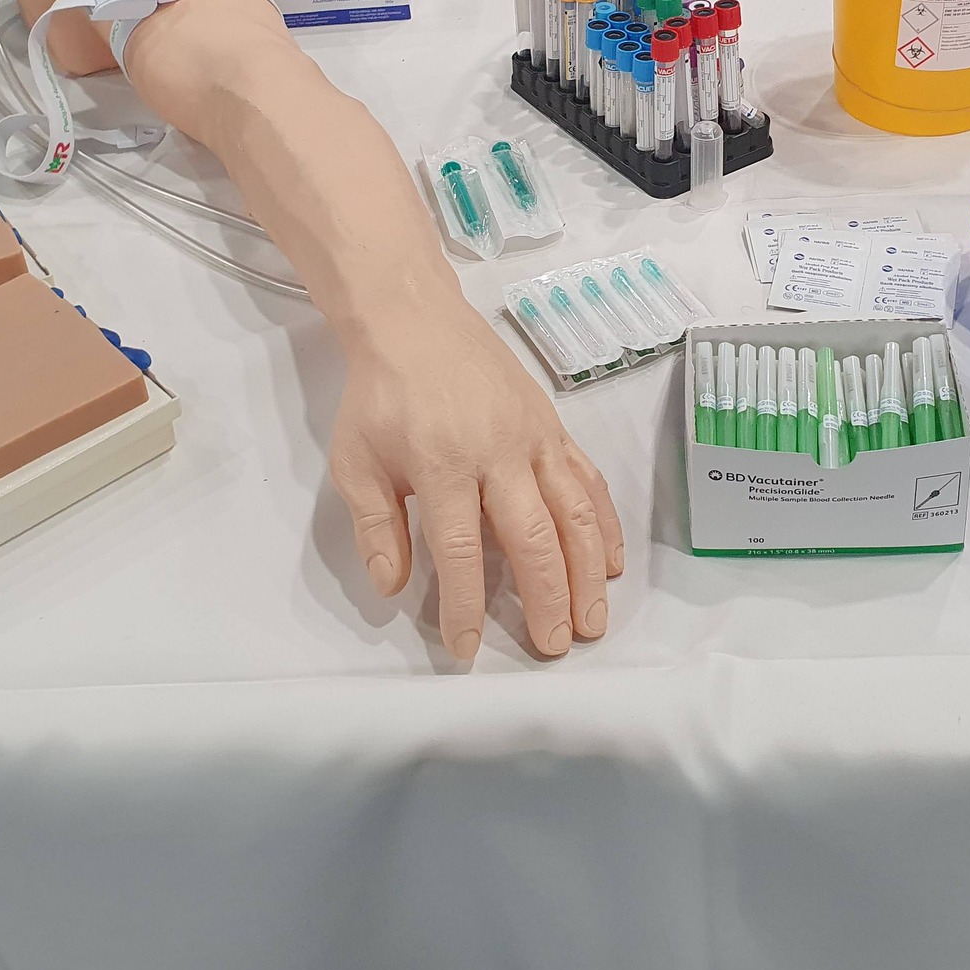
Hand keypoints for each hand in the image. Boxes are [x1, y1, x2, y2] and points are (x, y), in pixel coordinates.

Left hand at [328, 294, 622, 661]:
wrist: (414, 321)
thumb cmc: (381, 396)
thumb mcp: (355, 462)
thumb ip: (374, 528)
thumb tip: (392, 588)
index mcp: (442, 465)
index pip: (459, 551)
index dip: (466, 605)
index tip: (468, 648)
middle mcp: (498, 453)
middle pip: (532, 538)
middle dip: (547, 598)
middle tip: (556, 646)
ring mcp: (534, 439)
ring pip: (574, 513)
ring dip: (589, 572)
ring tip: (595, 620)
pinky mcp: (554, 427)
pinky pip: (589, 480)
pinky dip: (606, 525)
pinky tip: (614, 564)